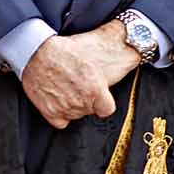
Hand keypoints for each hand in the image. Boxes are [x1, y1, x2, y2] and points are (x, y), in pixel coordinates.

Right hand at [21, 23, 136, 129]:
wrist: (38, 53)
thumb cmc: (67, 51)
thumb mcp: (97, 53)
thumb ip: (114, 64)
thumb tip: (135, 56)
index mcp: (95, 90)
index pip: (107, 109)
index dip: (104, 102)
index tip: (101, 97)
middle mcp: (81, 102)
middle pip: (90, 110)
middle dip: (88, 100)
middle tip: (81, 86)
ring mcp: (64, 109)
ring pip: (75, 115)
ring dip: (74, 106)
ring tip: (69, 89)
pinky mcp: (49, 112)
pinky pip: (60, 122)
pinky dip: (60, 114)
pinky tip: (59, 100)